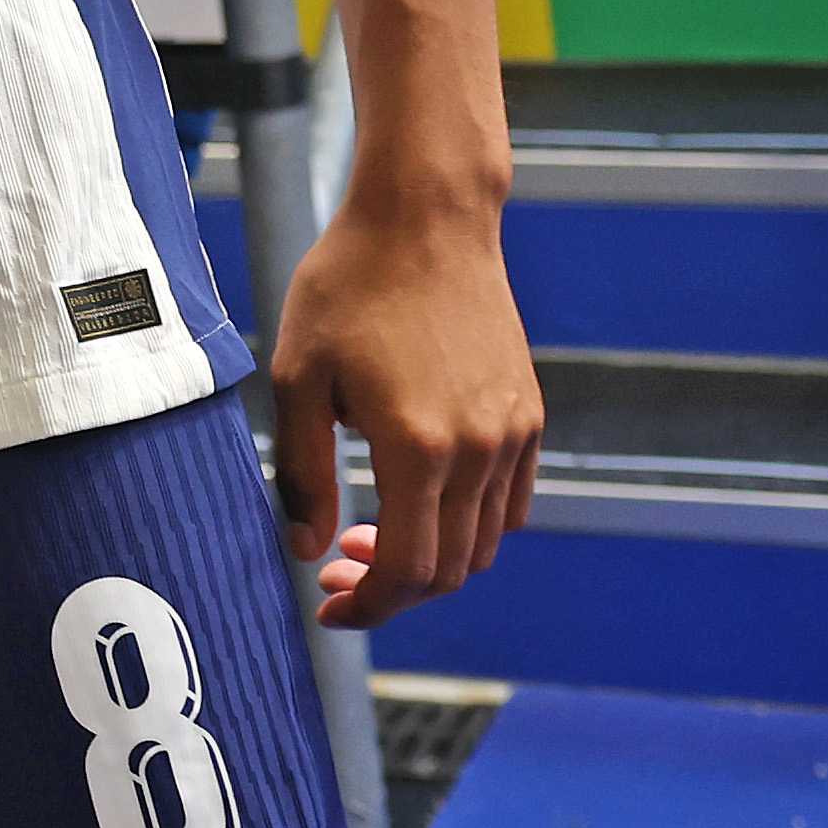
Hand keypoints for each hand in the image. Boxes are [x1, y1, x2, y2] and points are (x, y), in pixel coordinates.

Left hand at [264, 189, 542, 628]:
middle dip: (390, 590)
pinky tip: (419, 503)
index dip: (368, 606)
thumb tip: (305, 549)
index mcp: (417, 448)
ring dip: (430, 561)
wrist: (426, 218)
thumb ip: (302, 472)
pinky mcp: (528, 413)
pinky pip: (510, 502)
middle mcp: (478, 450)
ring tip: (368, 536)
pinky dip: (469, 527)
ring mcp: (513, 433)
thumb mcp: (298, 376)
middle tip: (334, 572)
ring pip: (484, 543)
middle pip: (449, 570)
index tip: (328, 609)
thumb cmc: (349, 286)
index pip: (407, 571)